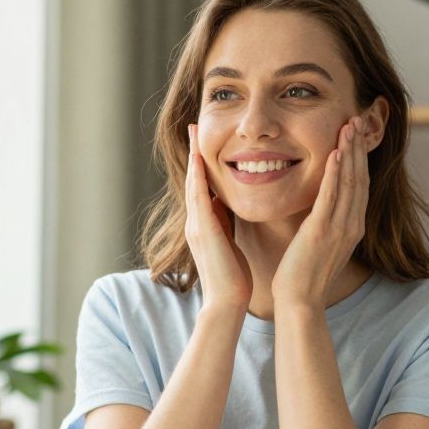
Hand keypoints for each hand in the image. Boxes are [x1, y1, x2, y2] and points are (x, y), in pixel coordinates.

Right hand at [183, 123, 250, 313]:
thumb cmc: (233, 278)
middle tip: (194, 125)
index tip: (204, 141)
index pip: (203, 186)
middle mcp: (196, 221)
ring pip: (194, 183)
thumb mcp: (231, 243)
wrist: (226, 303)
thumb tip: (234, 209)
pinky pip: (199, 196)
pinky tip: (199, 158)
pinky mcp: (203, 230)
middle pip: (194, 179)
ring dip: (194, 156)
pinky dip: (198, 176)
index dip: (202, 163)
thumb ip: (229, 225)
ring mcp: (197, 225)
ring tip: (194, 133)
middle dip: (194, 152)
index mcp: (206, 224)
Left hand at [272, 115, 368, 309]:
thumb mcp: (319, 244)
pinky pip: (332, 196)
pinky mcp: (323, 231)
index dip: (359, 158)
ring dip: (350, 151)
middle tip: (357, 119)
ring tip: (349, 125)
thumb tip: (319, 207)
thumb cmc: (302, 275)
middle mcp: (352, 225)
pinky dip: (336, 173)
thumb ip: (323, 223)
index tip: (355, 134)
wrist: (299, 301)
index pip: (359, 185)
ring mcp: (340, 228)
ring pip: (350, 182)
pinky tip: (336, 152)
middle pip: (360, 177)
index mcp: (351, 227)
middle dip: (359, 147)